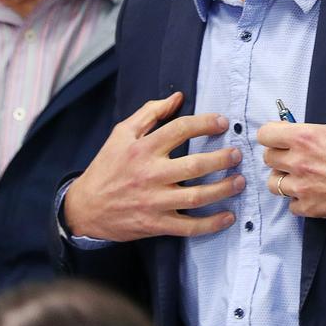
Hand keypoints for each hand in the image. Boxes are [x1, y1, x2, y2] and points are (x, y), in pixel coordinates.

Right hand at [64, 92, 245, 241]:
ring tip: (239, 181)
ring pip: (196, 197)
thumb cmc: (106, 166)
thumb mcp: (121, 134)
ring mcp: (154, 202)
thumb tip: (177, 98)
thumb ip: (149, 113)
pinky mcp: (156, 224)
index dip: (205, 123)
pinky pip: (188, 227)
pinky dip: (211, 224)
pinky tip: (228, 216)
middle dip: (221, 159)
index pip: (180, 130)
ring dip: (223, 189)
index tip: (223, 122)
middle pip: (194, 166)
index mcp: (142, 149)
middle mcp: (150, 175)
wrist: (85, 207)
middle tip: (237, 154)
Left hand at [259, 68, 325, 220]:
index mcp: (305, 138)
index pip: (265, 134)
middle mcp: (298, 162)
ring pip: (274, 184)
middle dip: (278, 156)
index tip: (282, 136)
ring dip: (283, 179)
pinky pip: (291, 206)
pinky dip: (298, 201)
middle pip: (268, 159)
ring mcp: (303, 188)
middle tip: (293, 155)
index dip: (272, 134)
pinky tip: (310, 194)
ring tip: (298, 176)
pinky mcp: (311, 208)